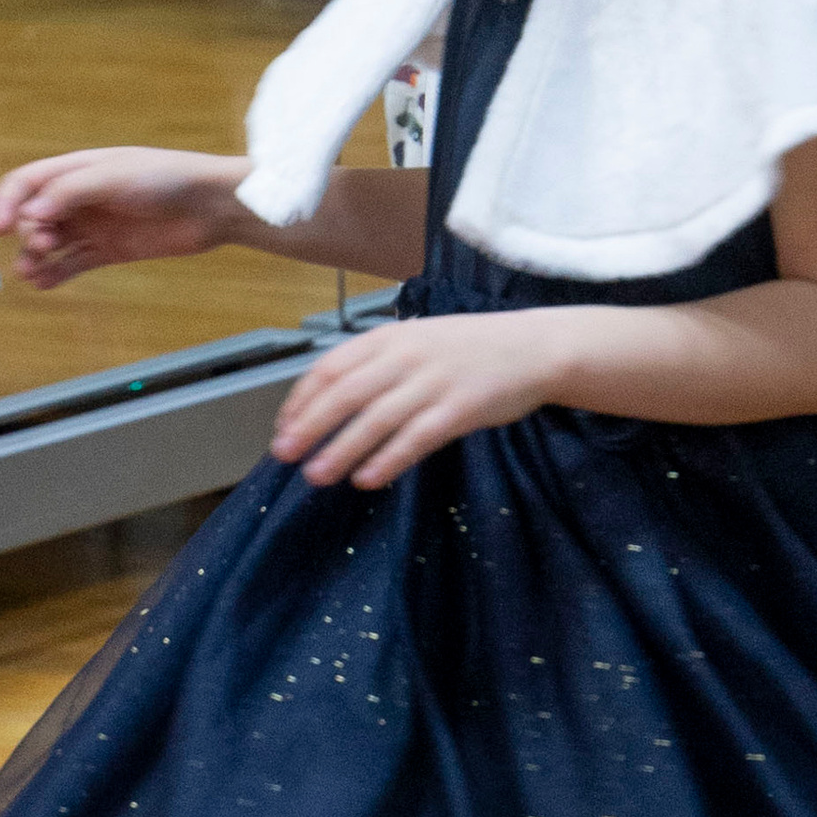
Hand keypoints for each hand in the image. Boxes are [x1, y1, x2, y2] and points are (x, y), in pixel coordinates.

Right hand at [0, 146, 239, 285]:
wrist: (209, 206)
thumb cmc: (162, 179)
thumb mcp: (112, 176)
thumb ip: (69, 193)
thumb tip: (28, 215)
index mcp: (75, 169)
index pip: (25, 183)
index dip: (6, 202)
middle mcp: (78, 198)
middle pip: (32, 216)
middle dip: (26, 232)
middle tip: (39, 244)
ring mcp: (92, 226)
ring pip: (49, 243)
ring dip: (34, 257)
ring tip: (31, 273)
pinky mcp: (108, 251)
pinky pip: (72, 264)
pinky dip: (55, 274)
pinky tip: (43, 284)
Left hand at [271, 309, 571, 488]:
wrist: (533, 348)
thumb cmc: (471, 349)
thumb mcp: (419, 341)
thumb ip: (379, 365)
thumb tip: (331, 402)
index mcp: (390, 337)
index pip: (330, 366)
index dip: (301, 399)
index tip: (284, 427)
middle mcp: (406, 356)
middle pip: (345, 393)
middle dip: (310, 426)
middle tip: (284, 455)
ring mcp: (433, 382)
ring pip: (375, 419)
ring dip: (342, 449)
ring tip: (317, 476)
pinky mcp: (460, 408)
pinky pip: (416, 438)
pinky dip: (388, 459)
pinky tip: (368, 479)